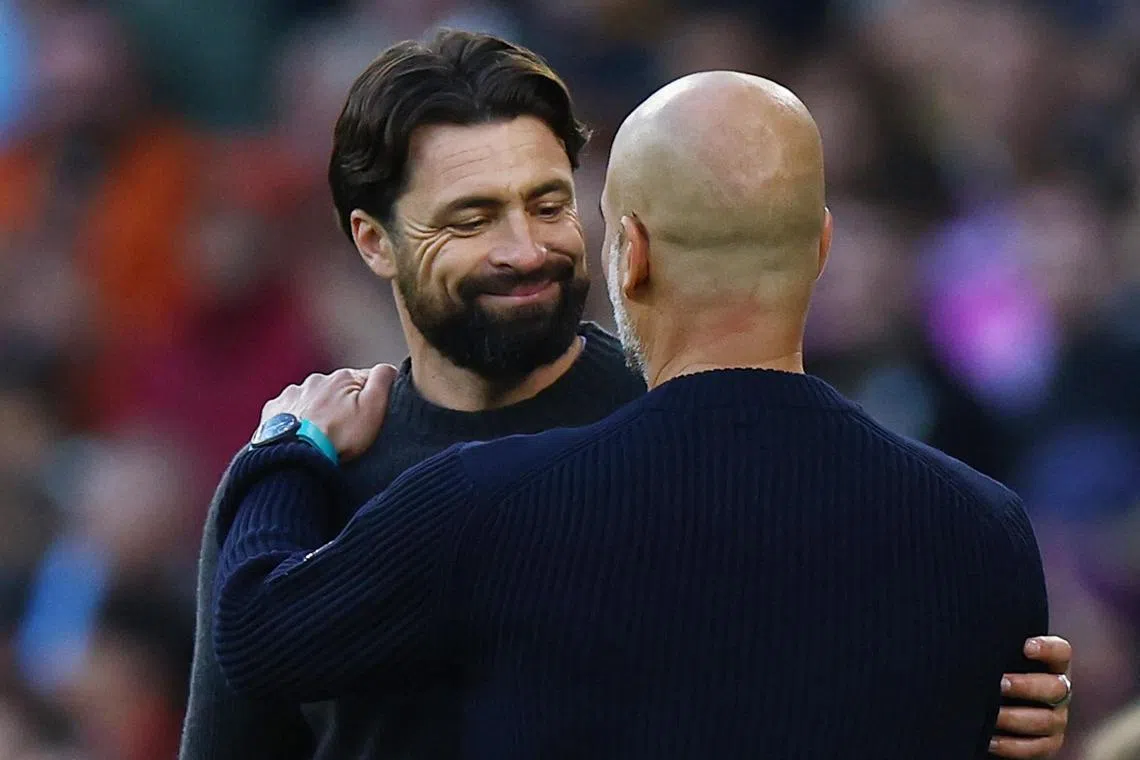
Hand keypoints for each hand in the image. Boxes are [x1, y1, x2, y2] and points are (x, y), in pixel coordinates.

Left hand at [261, 365, 398, 460]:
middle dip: (341, 405)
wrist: (296, 456)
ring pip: (312, 400)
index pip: (364, 380)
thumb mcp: (373, 408)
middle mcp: (316, 380)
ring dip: (318, 412)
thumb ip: (383, 380)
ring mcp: (292, 394)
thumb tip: (388, 367)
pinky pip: (289, 411)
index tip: (368, 418)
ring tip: (322, 436)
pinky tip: (302, 436)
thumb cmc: (338, 436)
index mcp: (342, 377)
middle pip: (336, 390)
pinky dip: (296, 420)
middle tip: (346, 431)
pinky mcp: (274, 410)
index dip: (370, 399)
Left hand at [990, 636, 1071, 758]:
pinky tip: (990, 739)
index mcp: (1051, 665)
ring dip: (1015, 717)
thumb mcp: (998, 659)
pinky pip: (1036, 748)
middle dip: (1026, 686)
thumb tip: (970, 636)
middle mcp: (1059, 691)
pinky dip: (1012, 745)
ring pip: (1045, 720)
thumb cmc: (993, 673)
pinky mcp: (1047, 744)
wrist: (994, 709)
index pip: (1061, 652)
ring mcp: (1056, 719)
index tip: (1025, 646)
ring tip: (992, 714)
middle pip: (1055, 687)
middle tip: (999, 684)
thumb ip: (995, 649)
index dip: (1048, 648)